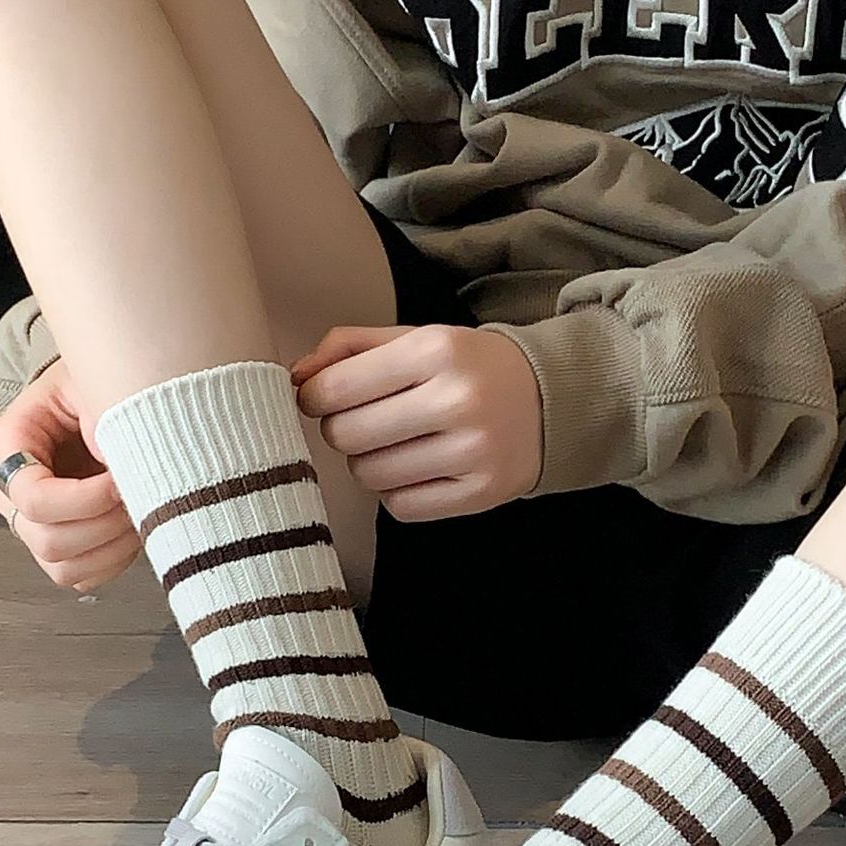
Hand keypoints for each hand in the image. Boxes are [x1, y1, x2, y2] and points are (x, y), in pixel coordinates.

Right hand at [0, 361, 140, 591]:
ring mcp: (29, 526)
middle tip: (135, 494)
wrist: (93, 402)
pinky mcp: (56, 549)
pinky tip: (131, 528)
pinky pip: (81, 577)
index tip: (117, 480)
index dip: (84, 499)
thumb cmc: (87, 389)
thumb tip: (114, 465)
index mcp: (5, 448)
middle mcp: (7, 493)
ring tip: (138, 509)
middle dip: (103, 523)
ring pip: (62, 567)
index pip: (32, 498)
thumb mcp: (91, 381)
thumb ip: (100, 417)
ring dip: (112, 546)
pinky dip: (114, 560)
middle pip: (47, 539)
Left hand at [292, 324, 542, 521]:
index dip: (313, 398)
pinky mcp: (481, 493)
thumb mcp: (415, 338)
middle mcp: (456, 400)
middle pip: (346, 436)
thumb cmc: (466, 366)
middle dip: (341, 430)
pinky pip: (399, 507)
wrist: (549, 398)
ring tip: (392, 444)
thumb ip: (349, 347)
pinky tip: (415, 468)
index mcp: (435, 350)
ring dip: (367, 462)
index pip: (336, 389)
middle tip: (362, 421)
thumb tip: (295, 376)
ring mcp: (472, 452)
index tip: (321, 398)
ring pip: (369, 475)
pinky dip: (395, 491)